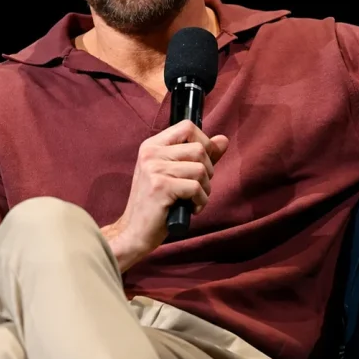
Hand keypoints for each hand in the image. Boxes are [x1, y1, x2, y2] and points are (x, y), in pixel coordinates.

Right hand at [104, 120, 228, 269]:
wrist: (134, 232)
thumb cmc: (157, 204)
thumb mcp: (176, 175)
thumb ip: (199, 156)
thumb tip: (223, 139)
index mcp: (152, 146)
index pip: (187, 126)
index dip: (204, 142)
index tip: (203, 163)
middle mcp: (151, 153)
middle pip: (199, 149)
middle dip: (208, 171)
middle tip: (197, 188)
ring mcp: (154, 169)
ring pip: (201, 170)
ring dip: (205, 190)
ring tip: (193, 200)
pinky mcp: (160, 186)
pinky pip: (196, 188)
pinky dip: (200, 202)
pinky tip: (190, 209)